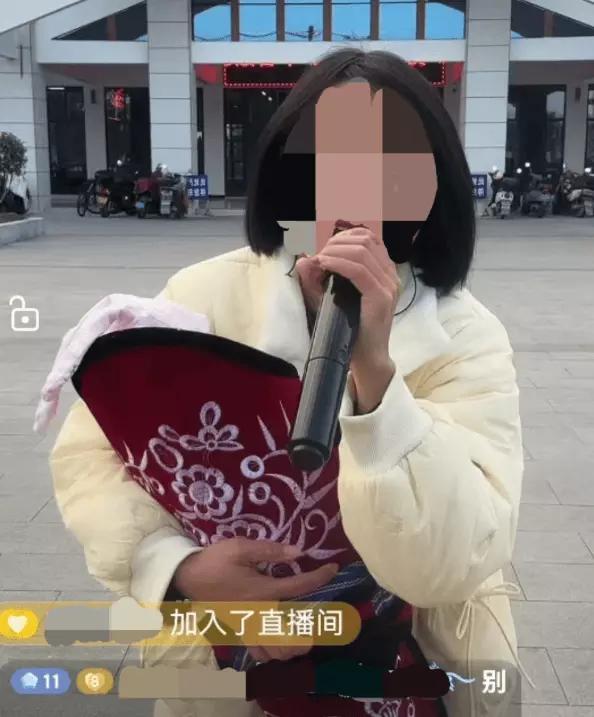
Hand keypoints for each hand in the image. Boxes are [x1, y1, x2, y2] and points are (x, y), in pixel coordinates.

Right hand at [173, 538, 337, 662]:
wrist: (188, 577)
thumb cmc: (215, 560)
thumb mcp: (241, 547)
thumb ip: (270, 550)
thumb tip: (298, 552)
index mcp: (262, 591)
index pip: (299, 587)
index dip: (320, 577)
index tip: (332, 568)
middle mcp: (259, 614)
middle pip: (294, 634)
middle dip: (313, 626)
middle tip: (321, 611)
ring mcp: (249, 628)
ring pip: (279, 651)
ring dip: (296, 643)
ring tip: (305, 627)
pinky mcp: (241, 633)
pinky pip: (261, 652)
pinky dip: (275, 650)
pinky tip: (282, 635)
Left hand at [296, 227, 398, 411]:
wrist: (365, 358)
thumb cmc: (349, 328)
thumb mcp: (330, 298)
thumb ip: (317, 279)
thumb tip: (304, 258)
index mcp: (384, 271)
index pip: (368, 237)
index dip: (342, 235)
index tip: (322, 245)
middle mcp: (391, 275)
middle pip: (365, 239)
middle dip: (336, 241)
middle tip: (317, 252)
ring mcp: (388, 286)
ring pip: (361, 250)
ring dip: (334, 250)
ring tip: (318, 259)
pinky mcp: (380, 298)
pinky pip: (359, 270)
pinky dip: (338, 263)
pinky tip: (324, 265)